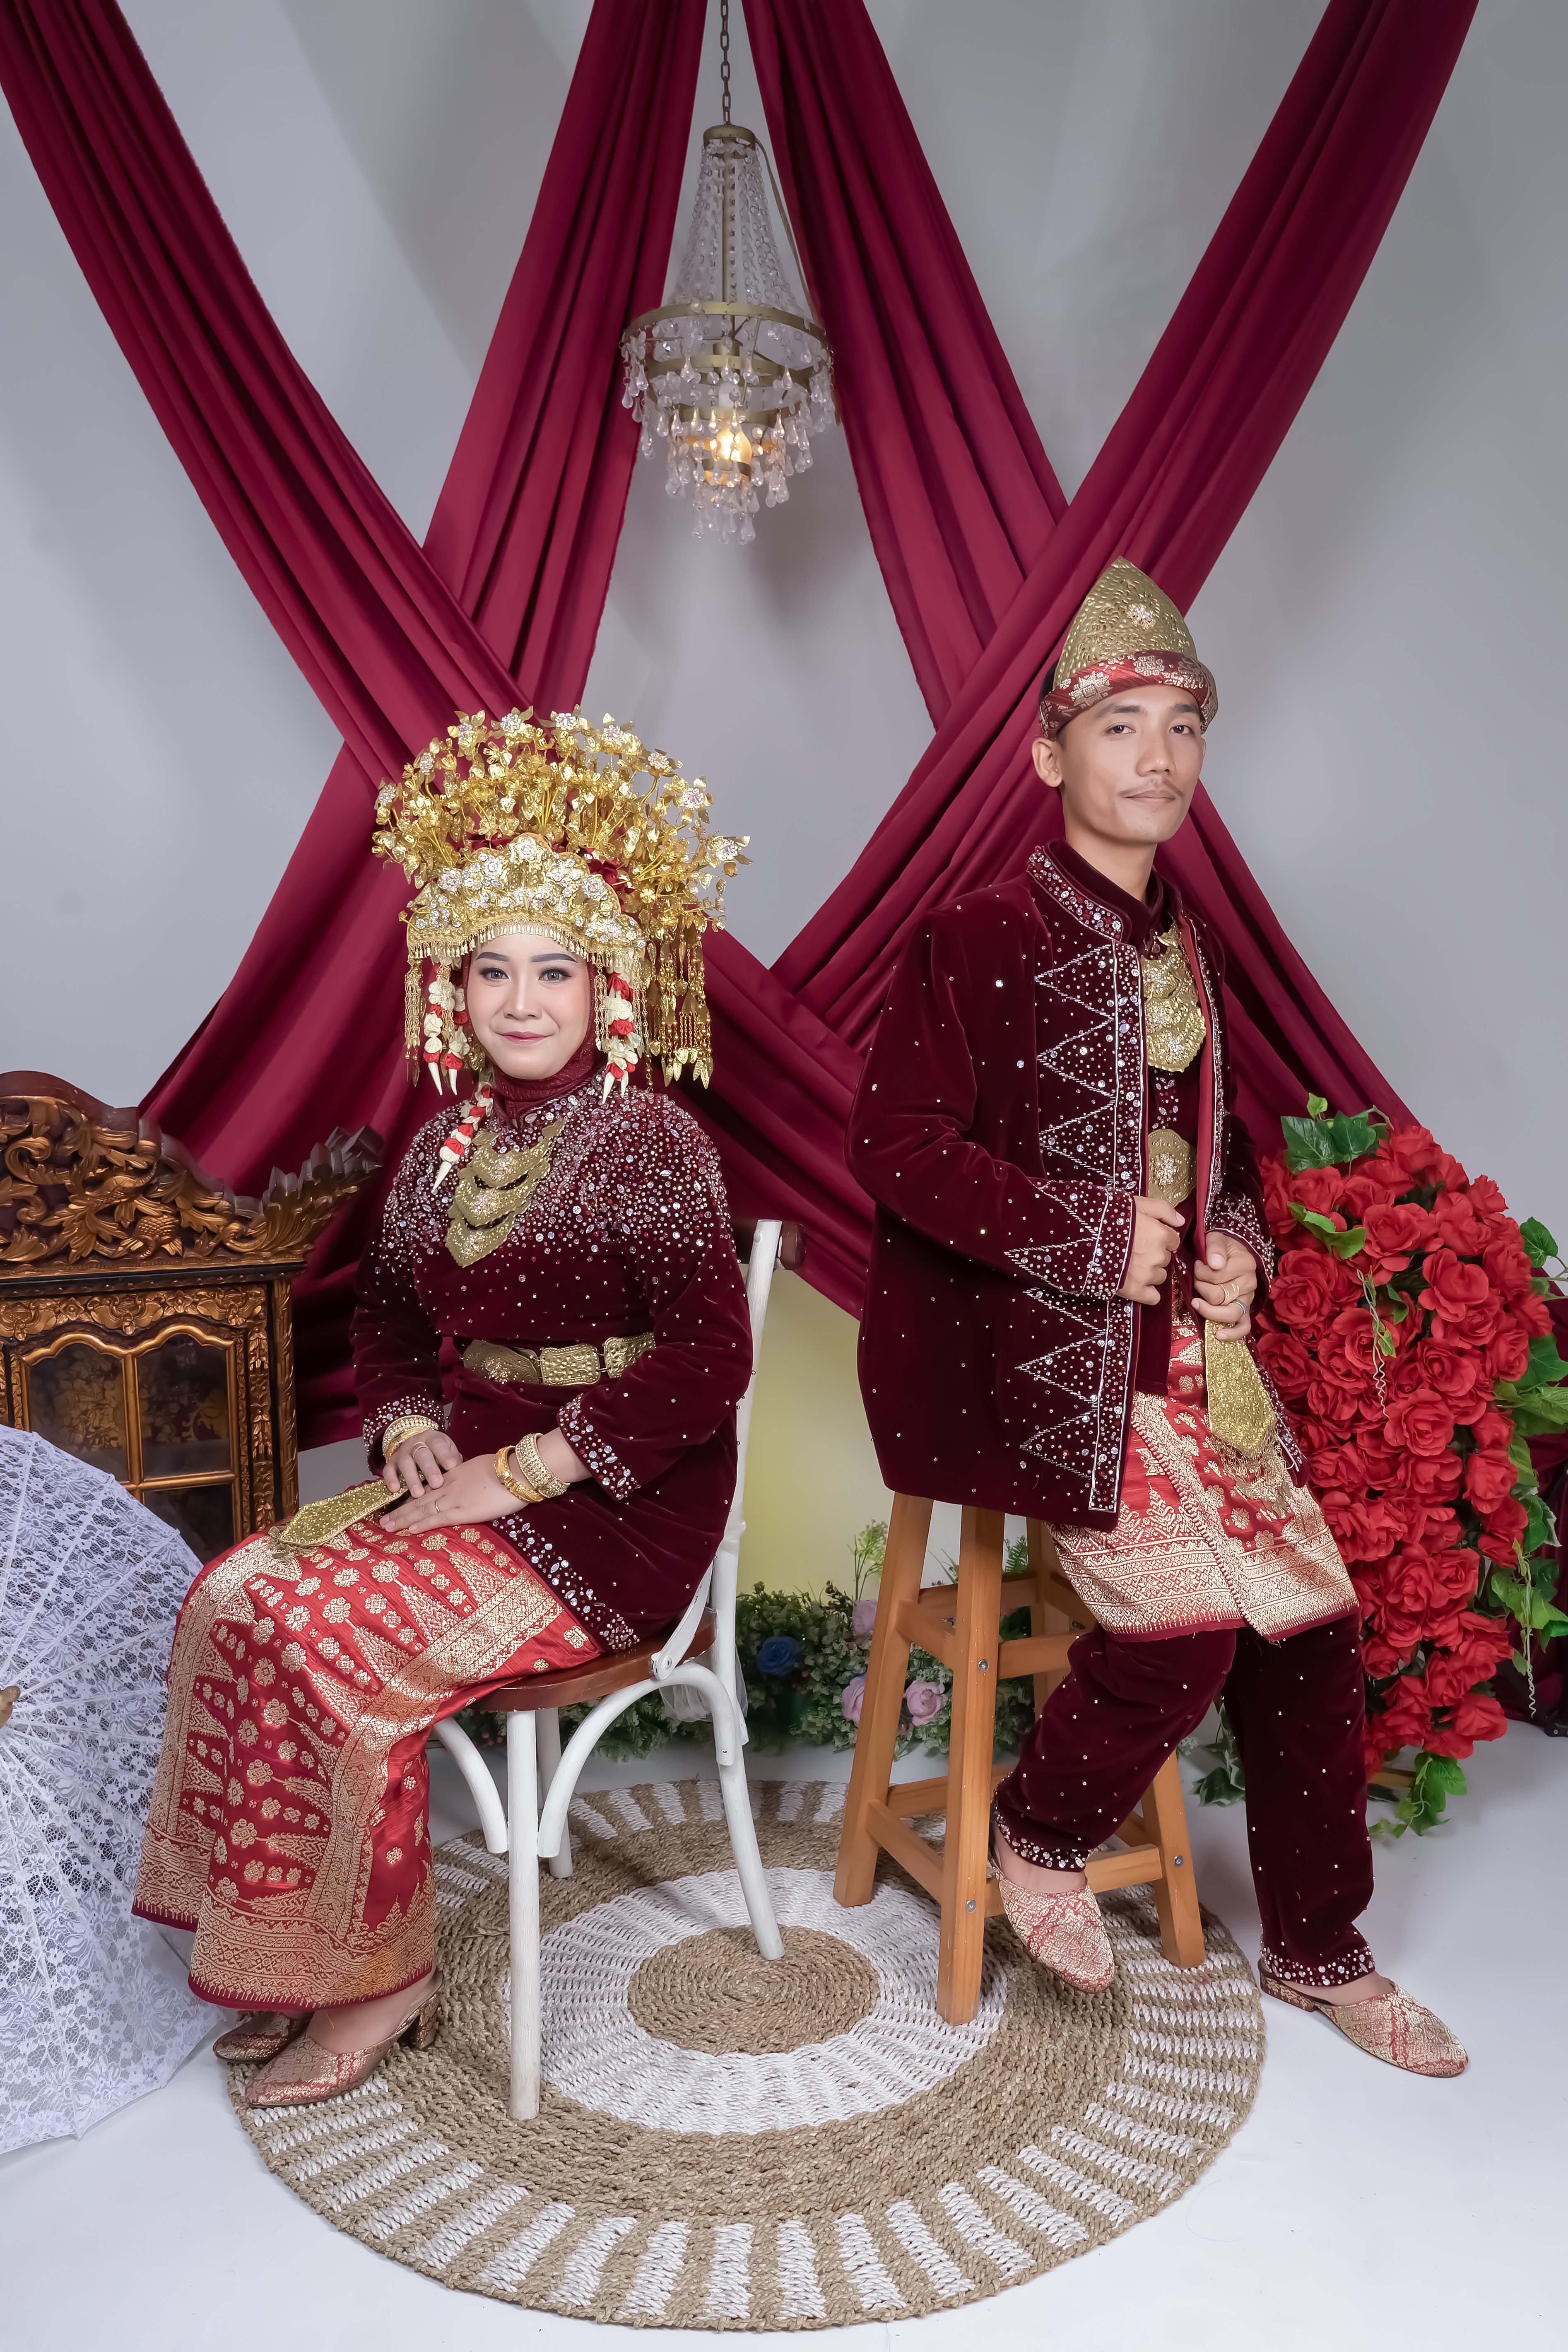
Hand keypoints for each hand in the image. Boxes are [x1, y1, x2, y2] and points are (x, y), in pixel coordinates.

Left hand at [379, 1451, 515, 1534]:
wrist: (517, 1472)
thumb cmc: (507, 1470)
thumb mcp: (483, 1469)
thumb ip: (471, 1477)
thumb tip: (470, 1484)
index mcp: (455, 1475)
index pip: (428, 1488)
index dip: (412, 1498)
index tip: (399, 1505)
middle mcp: (449, 1486)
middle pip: (418, 1499)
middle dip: (400, 1511)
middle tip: (383, 1520)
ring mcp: (454, 1498)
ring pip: (422, 1509)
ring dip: (403, 1519)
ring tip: (387, 1526)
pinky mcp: (463, 1511)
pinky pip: (437, 1518)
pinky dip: (422, 1524)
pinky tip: (409, 1529)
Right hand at [382, 1426, 462, 1498]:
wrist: (418, 1444)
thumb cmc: (439, 1454)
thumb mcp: (448, 1452)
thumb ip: (453, 1461)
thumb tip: (462, 1474)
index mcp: (432, 1439)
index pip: (438, 1445)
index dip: (445, 1455)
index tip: (452, 1466)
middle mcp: (415, 1443)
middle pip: (422, 1455)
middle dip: (429, 1470)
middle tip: (437, 1483)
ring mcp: (402, 1452)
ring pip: (405, 1464)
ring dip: (412, 1479)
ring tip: (418, 1493)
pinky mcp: (391, 1462)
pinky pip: (388, 1470)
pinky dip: (391, 1479)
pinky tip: (396, 1489)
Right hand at [1118, 1196, 1184, 1304]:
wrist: (1084, 1236)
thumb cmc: (1110, 1216)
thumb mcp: (1138, 1203)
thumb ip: (1163, 1209)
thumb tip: (1181, 1221)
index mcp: (1161, 1235)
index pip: (1172, 1241)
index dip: (1160, 1238)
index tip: (1146, 1237)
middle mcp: (1158, 1256)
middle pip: (1165, 1258)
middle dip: (1154, 1254)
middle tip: (1135, 1249)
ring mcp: (1147, 1275)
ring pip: (1160, 1276)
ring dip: (1150, 1271)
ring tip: (1130, 1264)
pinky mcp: (1135, 1290)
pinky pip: (1153, 1297)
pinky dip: (1147, 1292)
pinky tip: (1137, 1284)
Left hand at [1192, 1231, 1258, 1340]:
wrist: (1233, 1252)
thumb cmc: (1222, 1248)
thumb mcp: (1216, 1238)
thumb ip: (1215, 1248)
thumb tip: (1215, 1264)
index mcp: (1245, 1264)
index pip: (1216, 1276)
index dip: (1200, 1273)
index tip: (1197, 1265)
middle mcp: (1249, 1283)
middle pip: (1219, 1296)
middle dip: (1201, 1289)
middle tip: (1196, 1280)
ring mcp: (1248, 1298)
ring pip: (1230, 1313)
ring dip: (1209, 1310)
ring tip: (1196, 1303)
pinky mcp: (1245, 1310)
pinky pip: (1243, 1326)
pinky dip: (1232, 1333)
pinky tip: (1219, 1335)